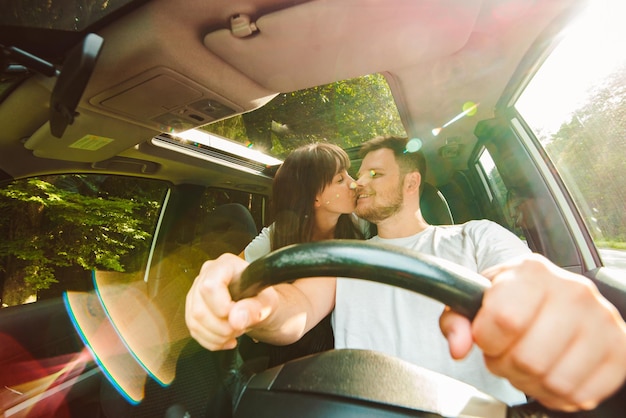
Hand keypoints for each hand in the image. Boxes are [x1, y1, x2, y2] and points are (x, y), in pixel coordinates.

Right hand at [185, 253, 278, 350]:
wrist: (260, 306)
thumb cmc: (263, 298)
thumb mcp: (268, 302)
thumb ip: (255, 308)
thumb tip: (236, 319)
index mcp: (226, 265)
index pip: (210, 285)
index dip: (221, 306)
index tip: (237, 317)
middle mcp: (207, 275)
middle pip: (199, 307)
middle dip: (221, 327)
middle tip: (240, 328)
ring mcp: (197, 292)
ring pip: (194, 321)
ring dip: (217, 336)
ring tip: (236, 332)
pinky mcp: (193, 308)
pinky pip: (194, 330)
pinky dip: (212, 341)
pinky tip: (227, 339)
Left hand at [440, 253, 625, 410]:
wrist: (553, 298)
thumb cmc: (512, 298)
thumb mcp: (475, 300)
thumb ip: (456, 320)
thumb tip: (459, 347)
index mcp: (532, 271)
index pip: (505, 318)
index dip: (487, 339)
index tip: (487, 336)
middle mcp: (573, 291)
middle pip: (529, 358)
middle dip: (506, 365)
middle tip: (506, 353)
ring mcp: (602, 321)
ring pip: (554, 381)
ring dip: (530, 382)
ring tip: (528, 361)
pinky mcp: (619, 350)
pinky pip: (580, 394)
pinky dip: (556, 394)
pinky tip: (550, 371)